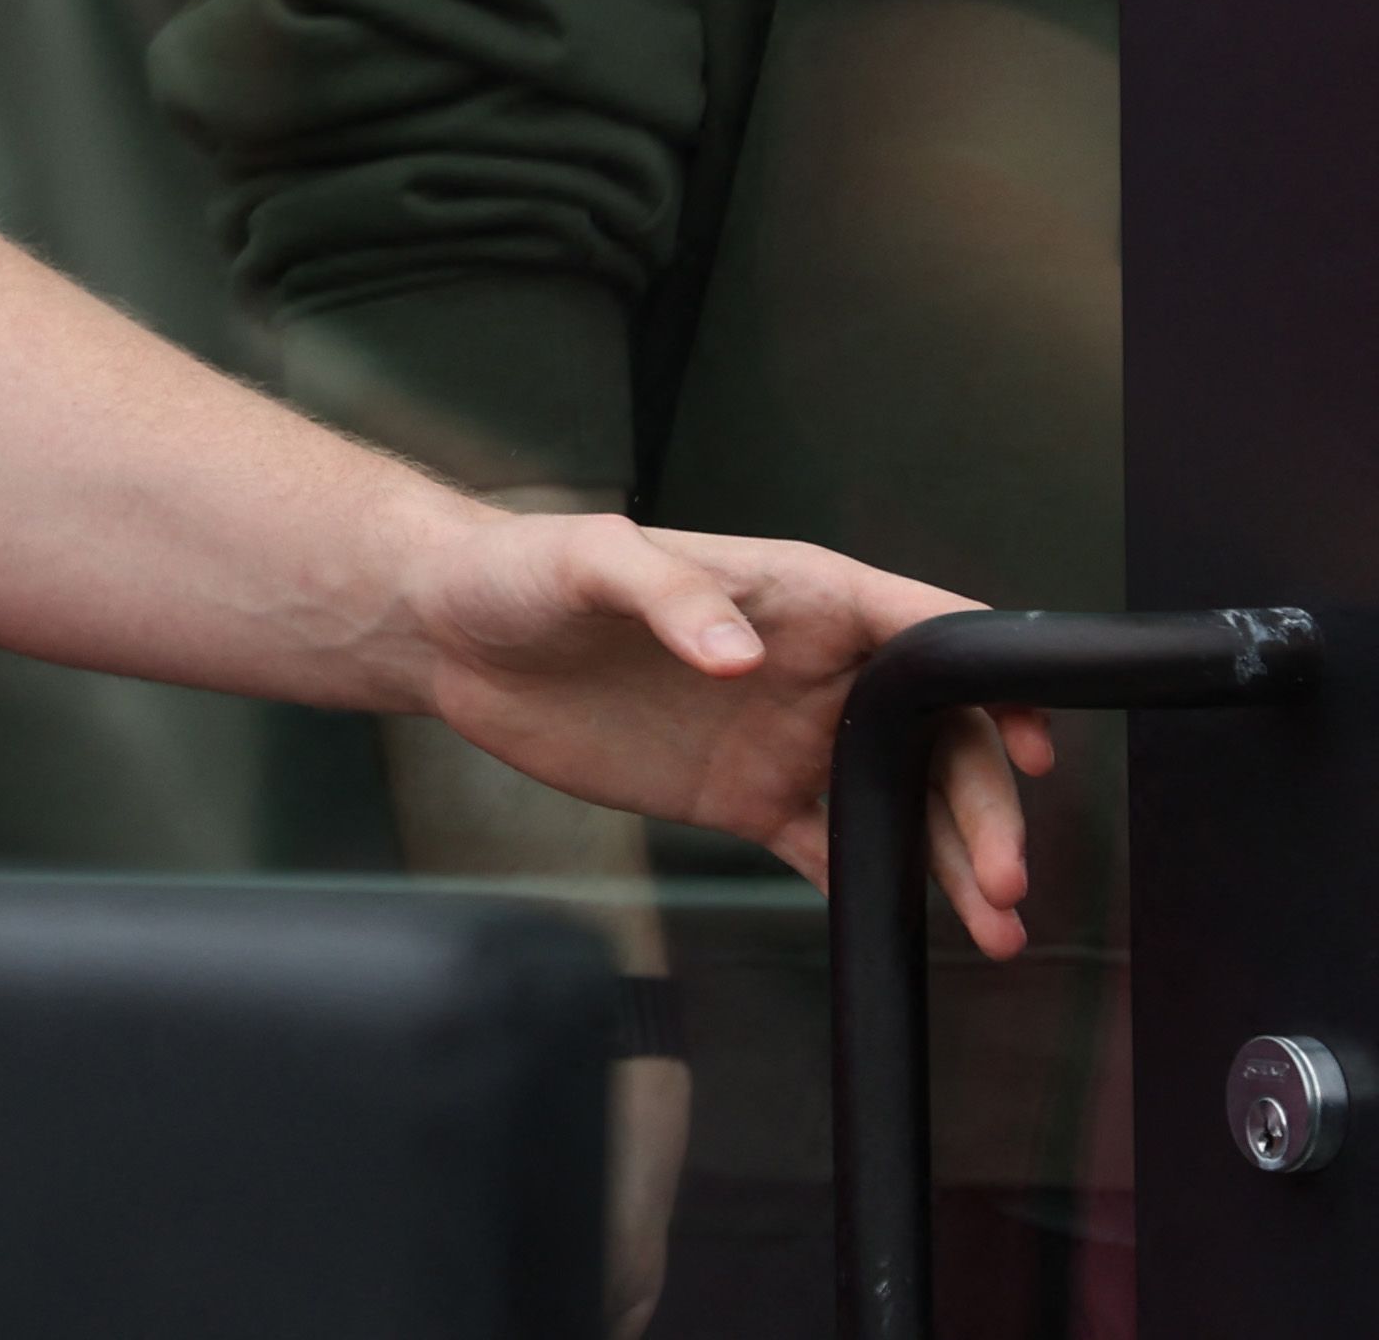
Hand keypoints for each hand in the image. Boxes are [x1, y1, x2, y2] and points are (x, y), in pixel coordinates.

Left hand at [406, 510, 1056, 954]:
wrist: (454, 637)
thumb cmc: (523, 570)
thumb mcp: (589, 560)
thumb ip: (668, 594)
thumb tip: (737, 652)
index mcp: (801, 595)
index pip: (928, 633)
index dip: (994, 683)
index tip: (1036, 744)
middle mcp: (814, 669)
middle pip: (934, 738)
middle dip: (980, 805)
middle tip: (1001, 878)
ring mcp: (785, 738)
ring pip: (897, 804)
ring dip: (948, 861)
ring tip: (992, 927)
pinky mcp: (745, 798)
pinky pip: (832, 848)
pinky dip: (877, 887)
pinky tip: (913, 930)